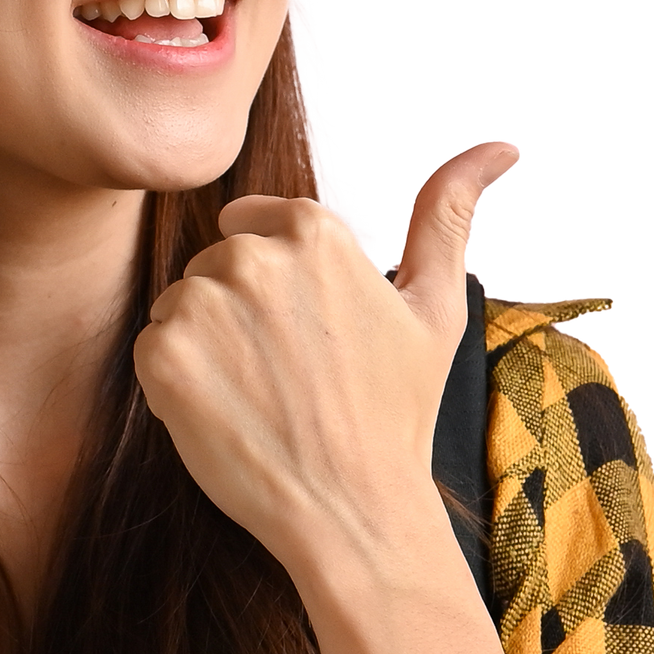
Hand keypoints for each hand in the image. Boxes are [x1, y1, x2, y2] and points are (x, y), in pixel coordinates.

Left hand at [131, 138, 519, 595]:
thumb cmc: (395, 415)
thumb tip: (502, 144)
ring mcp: (204, 304)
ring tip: (258, 398)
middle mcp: (253, 255)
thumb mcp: (435, 307)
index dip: (273, 288)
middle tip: (285, 378)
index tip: (304, 339)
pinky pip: (151, 348)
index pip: (253, 226)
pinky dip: (173, 382)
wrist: (351, 509)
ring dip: (203, 347)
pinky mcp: (164, 355)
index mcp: (313, 230)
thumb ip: (448, 215)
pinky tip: (224, 416)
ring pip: (180, 306)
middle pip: (214, 266)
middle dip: (237, 315)